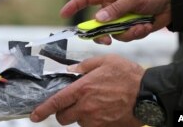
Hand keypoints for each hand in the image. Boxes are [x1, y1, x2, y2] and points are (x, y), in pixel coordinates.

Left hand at [30, 54, 144, 126]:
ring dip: (80, 115)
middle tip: (72, 104)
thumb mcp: (105, 62)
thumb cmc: (127, 76)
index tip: (34, 115)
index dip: (42, 110)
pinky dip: (92, 120)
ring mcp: (95, 120)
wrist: (148, 94)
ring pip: (78, 122)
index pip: (56, 102)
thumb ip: (85, 66)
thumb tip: (71, 70)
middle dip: (63, 112)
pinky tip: (102, 110)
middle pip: (63, 117)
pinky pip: (91, 126)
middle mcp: (86, 107)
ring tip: (94, 104)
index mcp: (83, 89)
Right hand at [60, 0, 170, 44]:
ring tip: (140, 25)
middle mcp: (112, 8)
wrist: (171, 2)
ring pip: (112, 33)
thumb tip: (99, 18)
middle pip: (96, 23)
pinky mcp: (128, 27)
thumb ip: (115, 9)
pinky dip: (135, 34)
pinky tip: (145, 26)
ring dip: (126, 33)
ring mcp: (120, 19)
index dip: (73, 6)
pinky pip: (125, 36)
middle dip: (101, 33)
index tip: (63, 14)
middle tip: (106, 40)